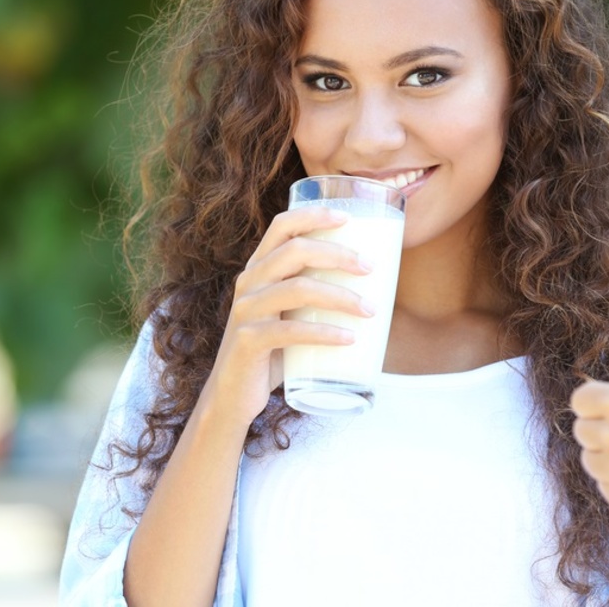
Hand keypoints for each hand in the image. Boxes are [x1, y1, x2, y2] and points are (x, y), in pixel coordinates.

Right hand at [202, 206, 371, 425]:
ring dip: (339, 296)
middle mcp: (249, 282)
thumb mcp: (287, 313)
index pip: (282, 226)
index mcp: (258, 268)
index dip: (313, 215)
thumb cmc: (272, 350)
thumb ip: (313, 295)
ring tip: (370, 310)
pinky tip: (349, 338)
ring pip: (297, 289)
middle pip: (294, 251)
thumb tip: (375, 285)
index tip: (348, 217)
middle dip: (337, 254)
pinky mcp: (249, 341)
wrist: (233, 395)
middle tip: (369, 267)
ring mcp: (246, 311)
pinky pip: (291, 331)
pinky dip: (325, 333)